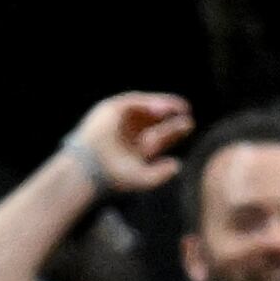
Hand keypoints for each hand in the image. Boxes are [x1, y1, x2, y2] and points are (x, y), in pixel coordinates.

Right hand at [70, 93, 193, 194]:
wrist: (90, 168)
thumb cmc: (113, 175)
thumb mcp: (142, 178)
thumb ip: (160, 175)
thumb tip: (177, 165)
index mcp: (136, 148)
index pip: (160, 136)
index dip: (175, 129)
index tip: (189, 124)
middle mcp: (128, 133)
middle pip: (155, 121)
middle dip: (171, 116)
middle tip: (187, 113)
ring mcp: (118, 121)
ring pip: (144, 109)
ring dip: (162, 106)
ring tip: (179, 107)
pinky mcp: (108, 111)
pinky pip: (131, 102)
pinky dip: (147, 103)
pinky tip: (162, 108)